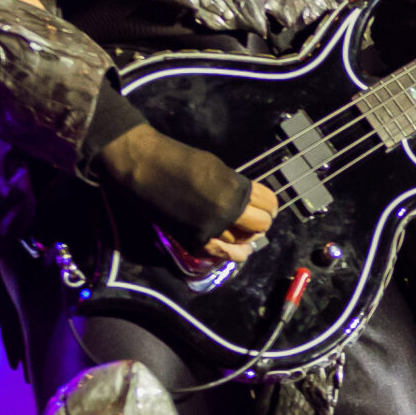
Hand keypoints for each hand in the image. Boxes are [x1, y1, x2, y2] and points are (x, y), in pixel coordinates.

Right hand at [95, 123, 270, 260]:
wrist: (145, 166)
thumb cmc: (180, 159)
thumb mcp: (218, 167)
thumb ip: (235, 186)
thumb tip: (250, 202)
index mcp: (236, 189)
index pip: (268, 205)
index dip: (271, 208)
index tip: (269, 210)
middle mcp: (226, 212)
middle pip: (259, 226)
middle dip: (260, 224)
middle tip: (256, 222)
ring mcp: (209, 229)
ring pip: (241, 243)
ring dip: (247, 239)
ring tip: (248, 237)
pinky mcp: (191, 240)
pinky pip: (219, 254)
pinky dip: (230, 254)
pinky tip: (238, 252)